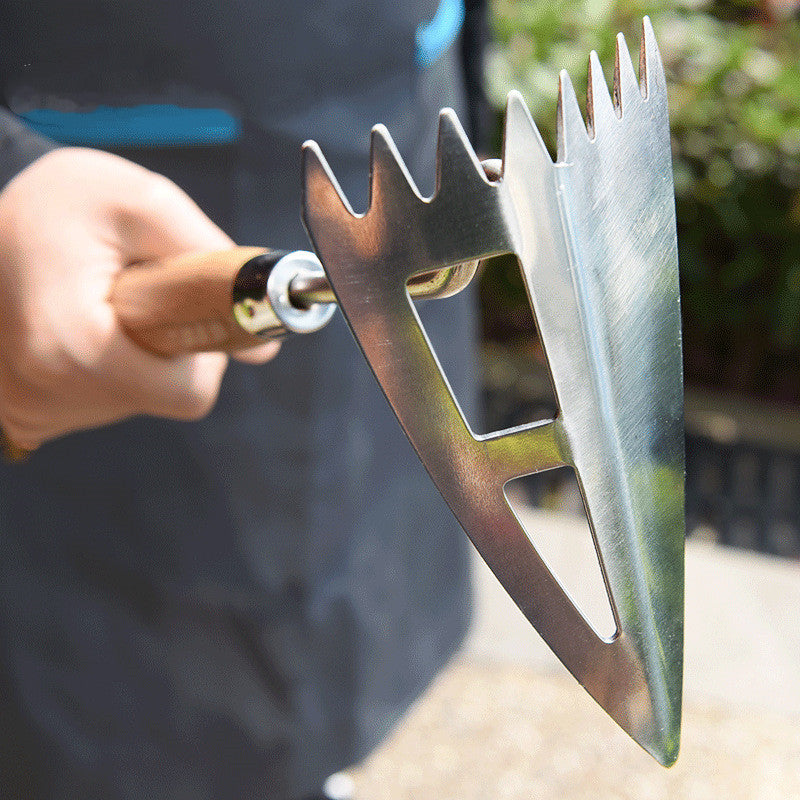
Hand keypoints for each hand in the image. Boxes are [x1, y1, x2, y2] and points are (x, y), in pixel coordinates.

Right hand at [0, 147, 279, 449]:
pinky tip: (79, 327)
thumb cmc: (52, 208)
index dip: (203, 352)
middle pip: (163, 399)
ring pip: (131, 402)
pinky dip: (106, 369)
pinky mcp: (25, 414)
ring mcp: (31, 411)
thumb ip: (212, 261)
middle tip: (136, 299)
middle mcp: (47, 394)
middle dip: (167, 350)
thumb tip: (263, 347)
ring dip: (135, 358)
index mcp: (74, 347)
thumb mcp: (140, 202)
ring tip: (98, 307)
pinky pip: (96, 402)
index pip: (189, 393)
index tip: (180, 309)